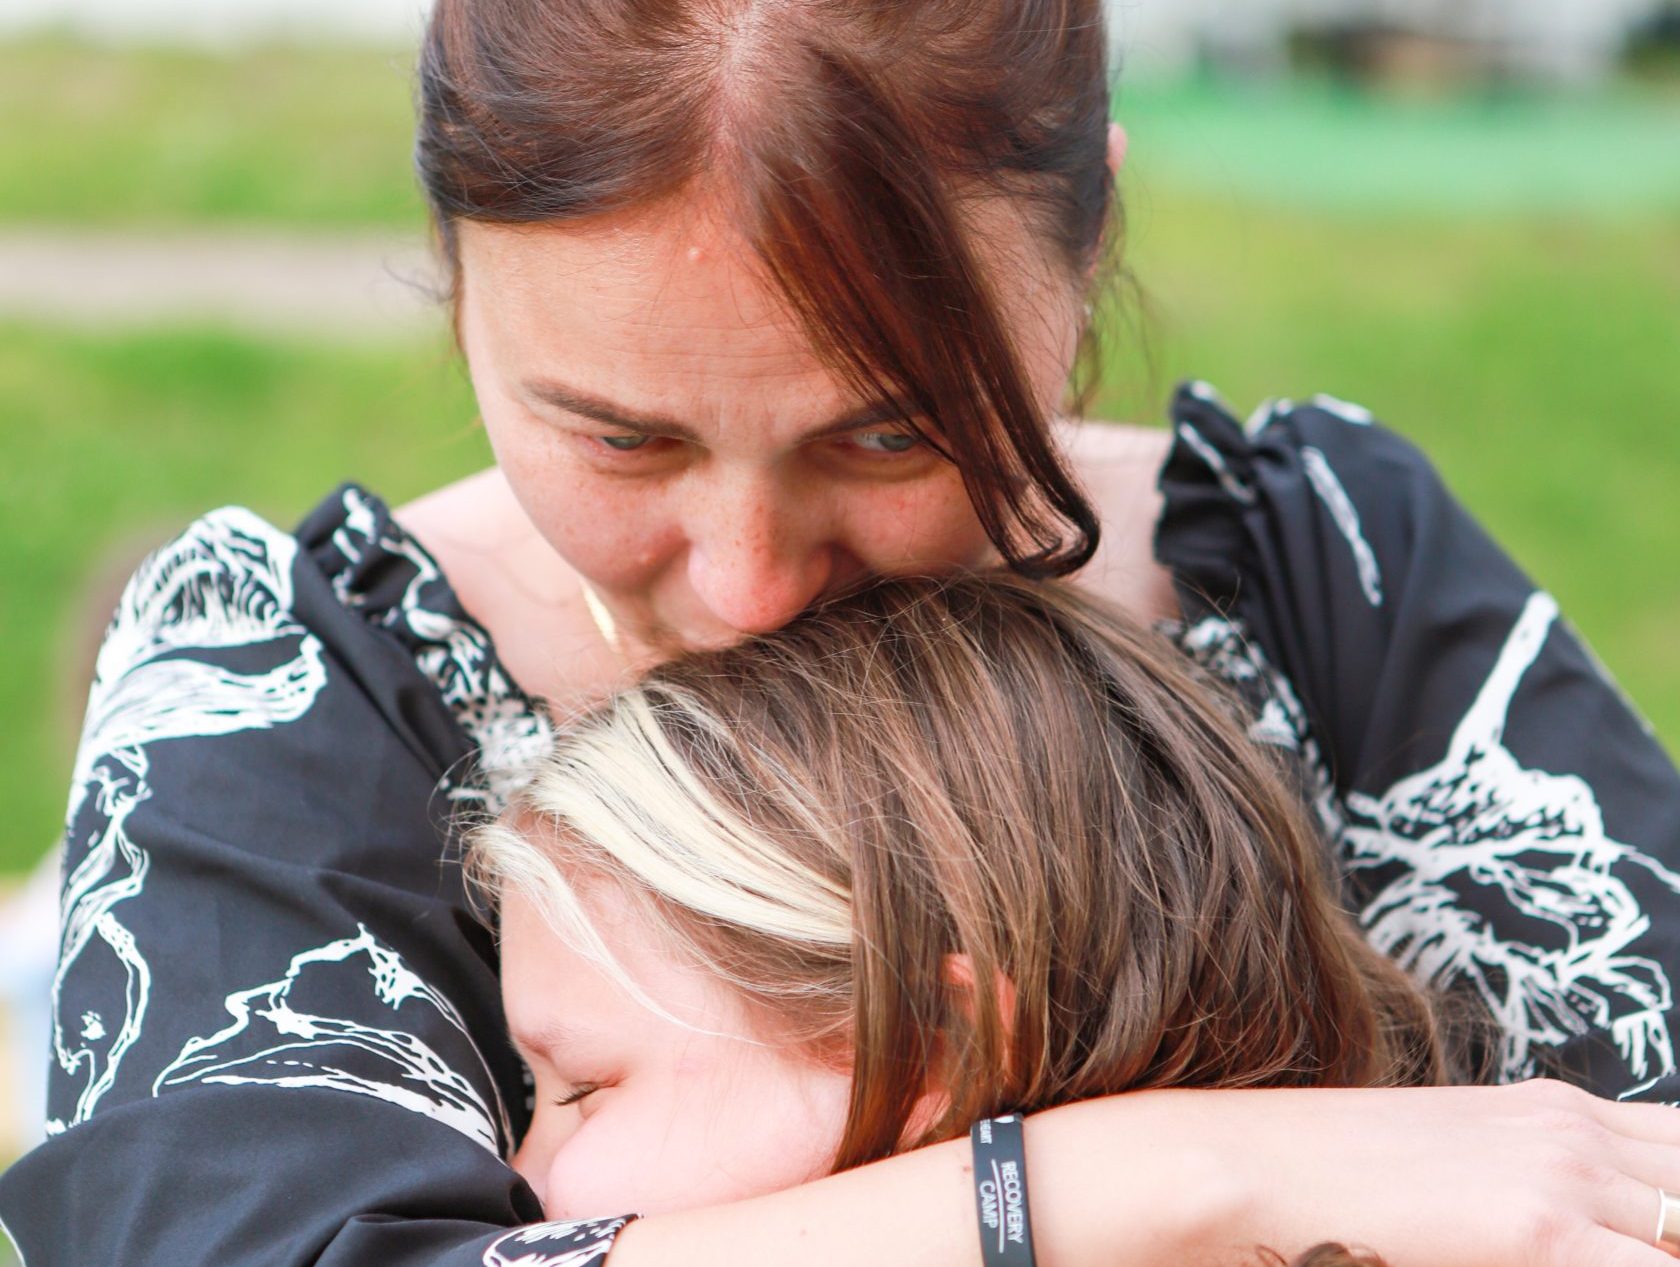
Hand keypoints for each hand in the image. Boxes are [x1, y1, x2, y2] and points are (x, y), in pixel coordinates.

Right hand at [1043, 1079, 1679, 1266]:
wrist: (1232, 1172)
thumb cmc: (1317, 1187)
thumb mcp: (1441, 1177)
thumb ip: (1515, 1197)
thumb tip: (1556, 1233)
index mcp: (1555, 1113)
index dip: (1679, 1206)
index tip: (1655, 1233)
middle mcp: (1573, 1128)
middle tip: (1634, 1249)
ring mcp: (1563, 1175)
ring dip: (1670, 1248)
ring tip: (1600, 1258)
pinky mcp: (1540, 1233)